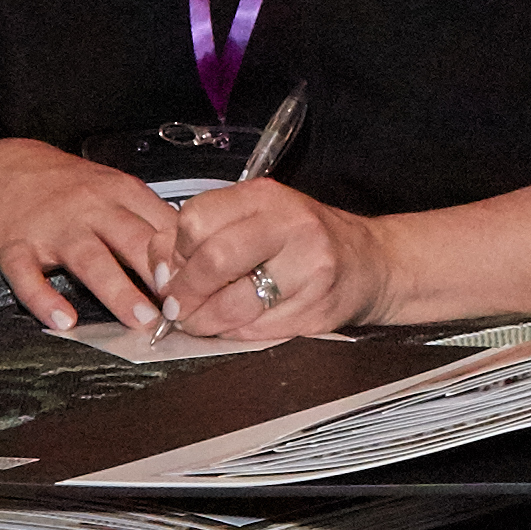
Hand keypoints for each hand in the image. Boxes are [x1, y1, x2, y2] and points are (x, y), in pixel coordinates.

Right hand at [0, 138, 185, 333]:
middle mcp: (90, 209)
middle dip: (161, 275)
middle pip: (133, 241)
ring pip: (89, 260)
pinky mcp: (15, 246)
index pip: (164, 224)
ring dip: (117, 291)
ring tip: (140, 320)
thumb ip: (151, 219)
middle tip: (184, 308)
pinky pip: (28, 275)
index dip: (188, 256)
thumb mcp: (116, 189)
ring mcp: (53, 228)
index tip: (209, 285)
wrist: (3, 169)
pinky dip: (44, 299)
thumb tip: (198, 255)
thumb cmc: (69, 187)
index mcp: (121, 193)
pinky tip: (64, 321)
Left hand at [159, 180, 377, 340]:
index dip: (172, 252)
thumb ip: (204, 234)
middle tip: (177, 306)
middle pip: (213, 260)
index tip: (169, 271)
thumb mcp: (255, 219)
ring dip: (205, 321)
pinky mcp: (317, 306)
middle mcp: (290, 224)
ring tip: (200, 321)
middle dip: (185, 292)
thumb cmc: (303, 240)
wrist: (369, 263)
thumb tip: (160, 271)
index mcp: (265, 196)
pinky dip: (236, 332)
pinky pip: (258, 329)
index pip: (196, 219)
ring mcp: (309, 266)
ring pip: (234, 303)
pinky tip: (236, 325)